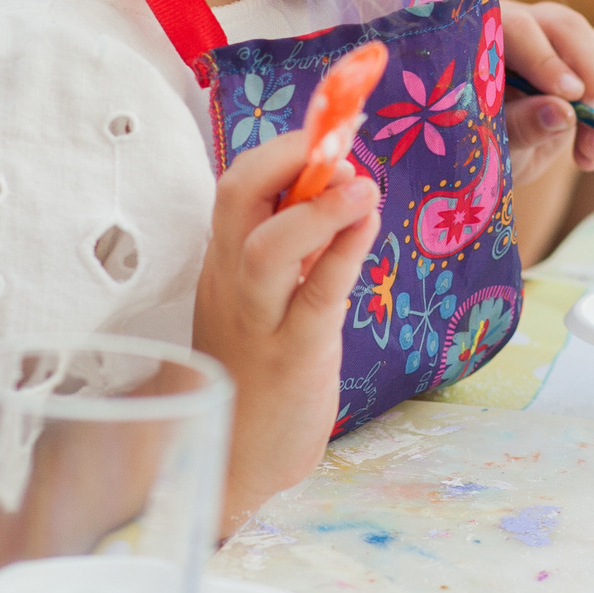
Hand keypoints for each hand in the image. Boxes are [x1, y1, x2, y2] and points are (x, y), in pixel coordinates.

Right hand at [191, 129, 379, 530]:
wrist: (230, 464)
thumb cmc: (254, 379)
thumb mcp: (266, 301)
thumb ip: (294, 251)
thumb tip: (336, 191)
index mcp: (225, 262)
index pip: (240, 185)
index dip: (285, 148)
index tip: (331, 127)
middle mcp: (232, 281)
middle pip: (237, 195)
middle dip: (288, 155)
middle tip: (337, 140)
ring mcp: (258, 318)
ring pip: (267, 244)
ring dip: (317, 204)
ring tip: (360, 183)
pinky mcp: (292, 355)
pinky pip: (315, 293)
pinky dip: (343, 251)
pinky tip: (368, 224)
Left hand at [498, 0, 593, 183]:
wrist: (488, 152)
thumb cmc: (477, 142)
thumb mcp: (493, 141)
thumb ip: (521, 124)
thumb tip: (564, 113)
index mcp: (483, 36)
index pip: (519, 30)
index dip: (545, 59)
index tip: (570, 94)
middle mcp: (519, 25)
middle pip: (566, 28)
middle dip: (590, 76)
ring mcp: (550, 36)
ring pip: (593, 48)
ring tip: (593, 152)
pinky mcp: (575, 55)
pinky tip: (591, 154)